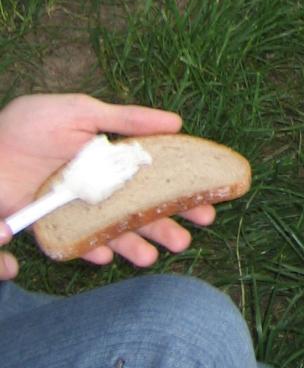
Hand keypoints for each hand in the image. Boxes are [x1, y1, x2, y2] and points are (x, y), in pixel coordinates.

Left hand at [0, 95, 215, 278]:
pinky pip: (75, 243)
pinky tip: (106, 254)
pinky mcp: (50, 225)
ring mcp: (77, 209)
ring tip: (156, 255)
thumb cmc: (29, 124)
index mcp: (112, 159)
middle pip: (140, 210)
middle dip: (166, 224)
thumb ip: (126, 119)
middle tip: (190, 236)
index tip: (209, 200)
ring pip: (113, 231)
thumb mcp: (80, 111)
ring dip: (135, 244)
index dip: (182, 190)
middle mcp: (99, 187)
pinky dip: (90, 249)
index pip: (155, 178)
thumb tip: (177, 121)